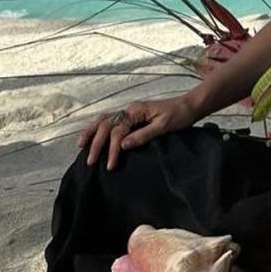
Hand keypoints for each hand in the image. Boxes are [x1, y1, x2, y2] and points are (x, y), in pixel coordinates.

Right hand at [78, 95, 197, 170]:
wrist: (188, 106)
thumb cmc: (178, 115)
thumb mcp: (162, 127)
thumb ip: (142, 135)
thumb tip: (122, 145)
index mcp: (135, 110)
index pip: (117, 131)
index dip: (111, 149)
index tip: (110, 165)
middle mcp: (129, 109)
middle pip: (106, 124)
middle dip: (96, 143)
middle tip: (90, 161)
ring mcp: (129, 111)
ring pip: (104, 120)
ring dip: (92, 132)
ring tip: (81, 146)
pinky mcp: (132, 116)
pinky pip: (111, 121)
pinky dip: (99, 128)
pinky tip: (94, 136)